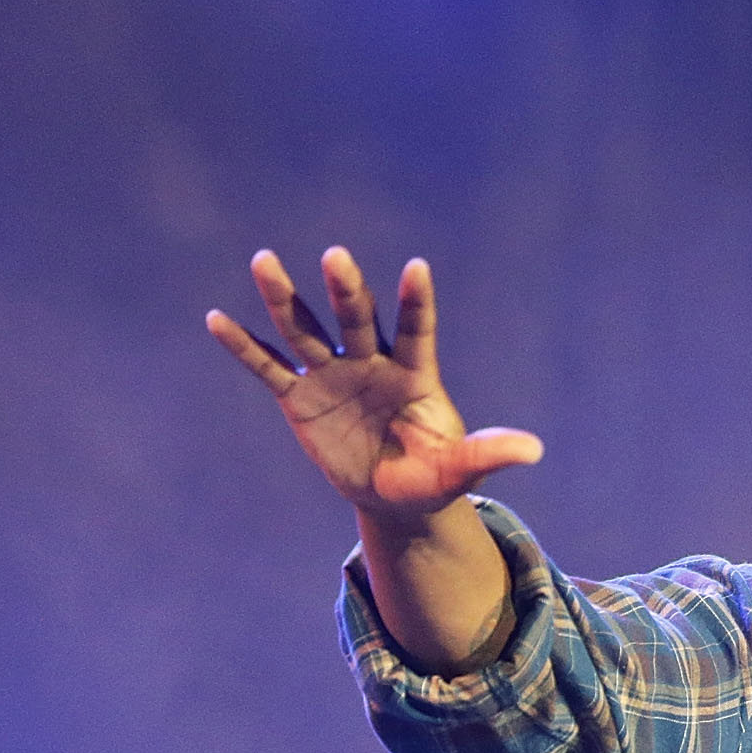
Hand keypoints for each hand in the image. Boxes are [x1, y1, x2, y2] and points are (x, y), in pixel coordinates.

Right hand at [206, 247, 541, 523]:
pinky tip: (216, 319)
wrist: (392, 495)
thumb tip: (535, 450)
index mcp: (415, 374)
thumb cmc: (432, 476)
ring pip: (306, 330)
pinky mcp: (299, 397)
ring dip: (285, 298)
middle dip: (346, 291)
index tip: (417, 267)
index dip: (416, 301)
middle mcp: (371, 363)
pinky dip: (244, 347)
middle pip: (356, 319)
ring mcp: (333, 375)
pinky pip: (268, 368)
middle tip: (337, 257)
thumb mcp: (459, 470)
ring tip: (263, 260)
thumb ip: (488, 453)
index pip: (417, 329)